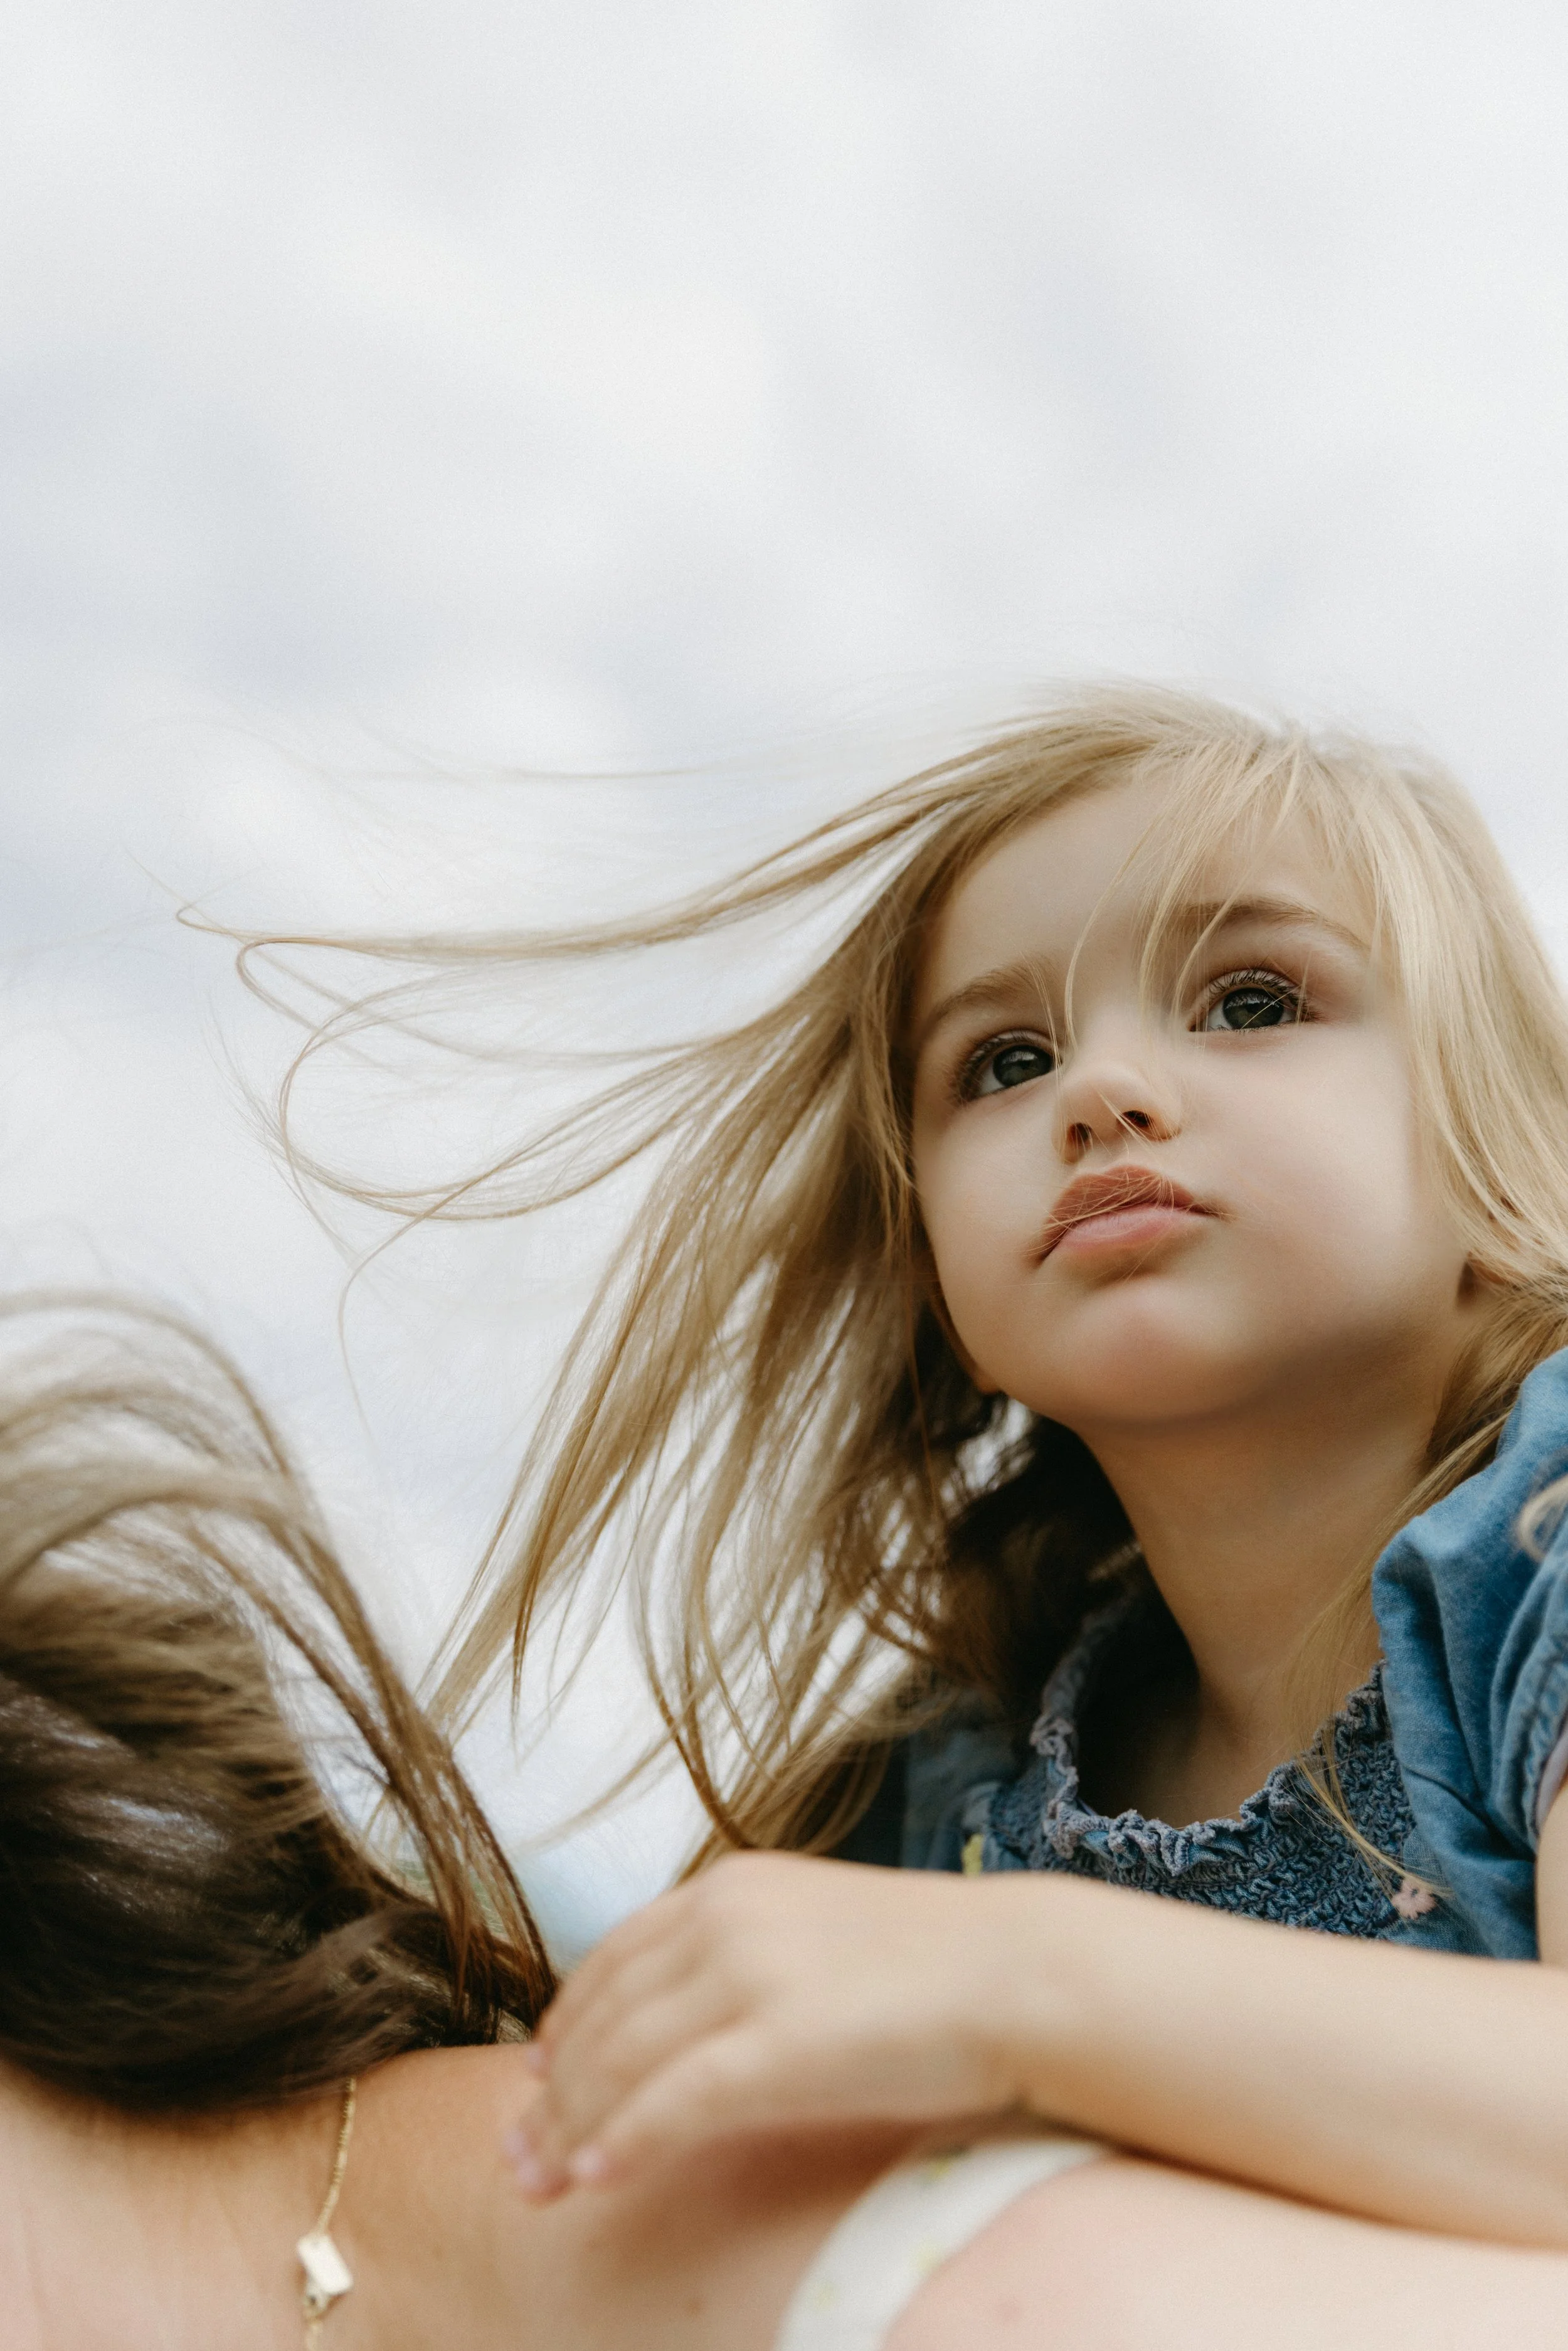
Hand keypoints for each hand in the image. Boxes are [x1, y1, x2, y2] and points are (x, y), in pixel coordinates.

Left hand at [505, 1851, 1055, 2197]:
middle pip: (606, 2016)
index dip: (566, 2025)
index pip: (614, 1960)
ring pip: (624, 2063)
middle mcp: (726, 1918)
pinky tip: (592, 2181)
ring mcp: (749, 1977)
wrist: (1022, 1973)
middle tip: (517, 2155)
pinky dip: (623, 2142)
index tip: (537, 2077)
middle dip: (552, 2092)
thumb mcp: (815, 1933)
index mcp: (732, 1887)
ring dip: (570, 2129)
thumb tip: (680, 2022)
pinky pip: (674, 2103)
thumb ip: (742, 1959)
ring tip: (539, 2183)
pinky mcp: (779, 2042)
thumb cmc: (933, 1966)